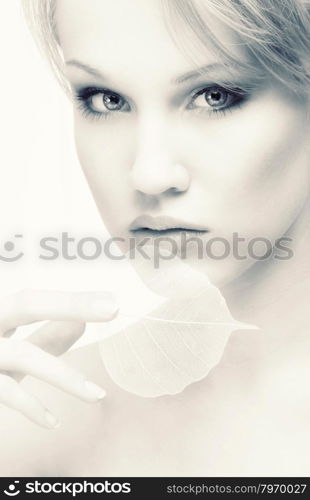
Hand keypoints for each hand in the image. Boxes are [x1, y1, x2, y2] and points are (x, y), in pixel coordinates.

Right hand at [0, 289, 117, 428]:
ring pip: (21, 354)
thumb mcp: (10, 348)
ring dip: (64, 375)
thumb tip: (82, 324)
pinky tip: (53, 420)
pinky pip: (3, 391)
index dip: (73, 300)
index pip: (34, 299)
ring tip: (96, 394)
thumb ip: (44, 339)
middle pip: (26, 303)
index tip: (112, 303)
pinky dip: (30, 407)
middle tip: (113, 308)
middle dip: (71, 304)